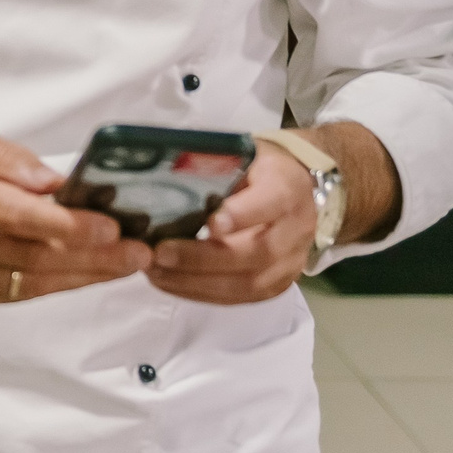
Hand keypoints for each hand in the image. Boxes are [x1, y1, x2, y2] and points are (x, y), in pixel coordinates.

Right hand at [0, 126, 150, 307]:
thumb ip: (10, 159)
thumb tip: (55, 182)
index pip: (16, 214)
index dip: (67, 224)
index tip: (111, 225)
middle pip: (33, 256)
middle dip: (94, 256)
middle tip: (139, 252)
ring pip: (31, 283)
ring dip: (84, 275)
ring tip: (126, 264)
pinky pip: (18, 295)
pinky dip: (56, 284)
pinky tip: (85, 272)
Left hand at [146, 141, 316, 304]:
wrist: (294, 191)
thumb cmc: (256, 168)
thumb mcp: (243, 155)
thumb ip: (215, 167)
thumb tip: (163, 179)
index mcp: (287, 188)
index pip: (271, 202)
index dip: (241, 216)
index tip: (208, 223)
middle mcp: (296, 229)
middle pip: (257, 253)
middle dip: (203, 258)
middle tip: (161, 253)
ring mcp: (290, 263)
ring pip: (247, 284)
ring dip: (196, 282)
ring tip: (155, 271)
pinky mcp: (276, 286)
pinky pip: (239, 297)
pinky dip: (200, 293)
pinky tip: (168, 282)